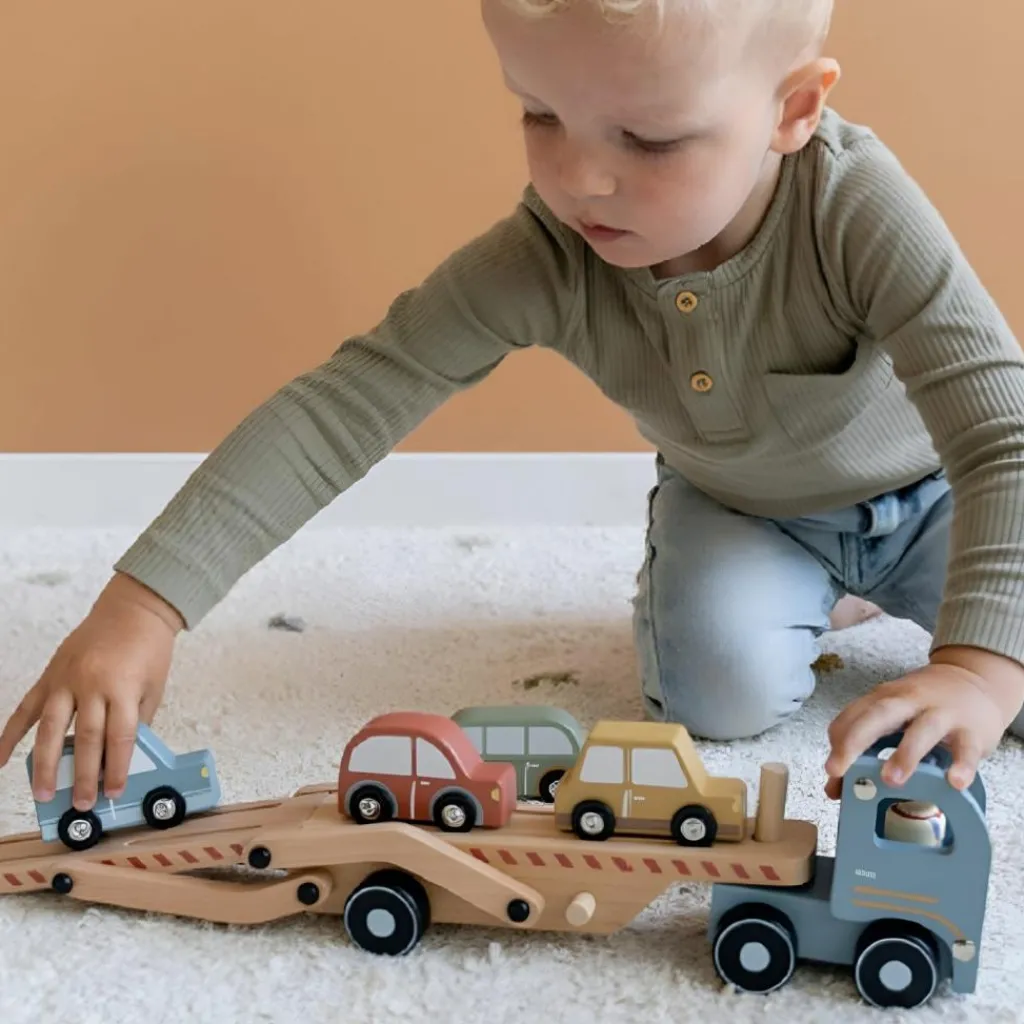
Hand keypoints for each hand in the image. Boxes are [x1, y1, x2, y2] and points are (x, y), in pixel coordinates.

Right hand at [0, 572, 183, 809]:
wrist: (133, 610)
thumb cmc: (148, 650)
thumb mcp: (153, 688)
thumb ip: (136, 722)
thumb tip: (121, 759)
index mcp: (123, 687)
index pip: (119, 737)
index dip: (116, 768)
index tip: (113, 792)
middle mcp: (91, 683)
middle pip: (85, 738)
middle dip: (83, 774)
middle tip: (80, 803)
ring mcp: (66, 679)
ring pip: (51, 728)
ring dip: (46, 764)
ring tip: (43, 792)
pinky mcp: (50, 675)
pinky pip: (26, 709)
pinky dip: (11, 734)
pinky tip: (2, 758)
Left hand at [824, 646, 1023, 799]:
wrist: (974, 679)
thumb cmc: (924, 705)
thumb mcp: (893, 719)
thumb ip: (864, 749)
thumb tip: (834, 789)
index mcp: (883, 699)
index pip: (852, 716)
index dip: (838, 743)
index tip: (831, 770)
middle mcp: (909, 701)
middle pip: (878, 715)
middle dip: (854, 741)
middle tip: (838, 771)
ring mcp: (942, 713)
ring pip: (923, 729)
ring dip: (905, 754)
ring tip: (891, 780)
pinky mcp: (972, 730)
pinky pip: (966, 748)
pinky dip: (961, 764)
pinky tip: (954, 783)